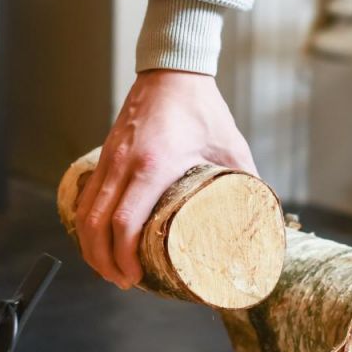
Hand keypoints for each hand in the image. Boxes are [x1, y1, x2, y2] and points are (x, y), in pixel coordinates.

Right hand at [75, 69, 257, 288]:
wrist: (173, 70)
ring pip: (85, 212)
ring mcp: (109, 159)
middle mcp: (124, 164)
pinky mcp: (104, 156)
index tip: (135, 276)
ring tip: (108, 268)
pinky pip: (87, 197)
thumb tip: (266, 219)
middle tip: (122, 281)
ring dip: (90, 246)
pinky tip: (96, 238)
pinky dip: (86, 223)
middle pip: (96, 225)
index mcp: (154, 166)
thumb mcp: (231, 147)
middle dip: (103, 261)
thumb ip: (249, 182)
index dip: (124, 256)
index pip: (125, 222)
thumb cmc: (202, 108)